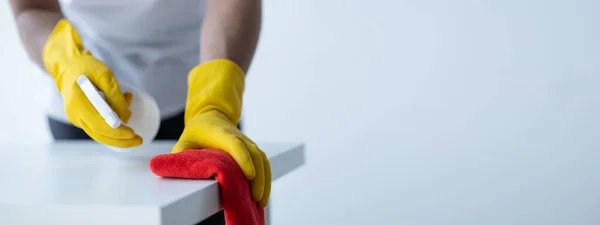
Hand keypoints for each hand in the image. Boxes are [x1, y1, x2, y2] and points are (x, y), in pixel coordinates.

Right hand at [43, 19, 141, 147]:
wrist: (69, 67)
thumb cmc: (87, 68)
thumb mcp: (105, 75)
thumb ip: (115, 95)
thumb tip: (124, 114)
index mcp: (78, 102)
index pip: (99, 125)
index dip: (117, 132)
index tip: (132, 133)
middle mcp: (75, 114)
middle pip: (100, 135)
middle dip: (121, 140)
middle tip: (139, 139)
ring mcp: (76, 119)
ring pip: (100, 133)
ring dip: (119, 129)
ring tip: (130, 110)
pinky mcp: (81, 119)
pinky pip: (99, 126)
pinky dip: (113, 123)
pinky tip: (122, 109)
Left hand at [171, 59, 270, 207]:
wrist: (213, 115)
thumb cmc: (198, 131)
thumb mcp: (185, 140)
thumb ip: (180, 155)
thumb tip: (175, 171)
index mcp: (221, 133)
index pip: (236, 144)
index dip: (243, 159)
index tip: (249, 175)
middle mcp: (238, 136)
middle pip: (254, 155)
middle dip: (258, 177)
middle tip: (255, 197)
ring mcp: (247, 142)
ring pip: (262, 159)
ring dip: (264, 180)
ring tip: (261, 202)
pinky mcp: (252, 149)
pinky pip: (264, 162)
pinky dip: (266, 178)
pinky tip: (263, 194)